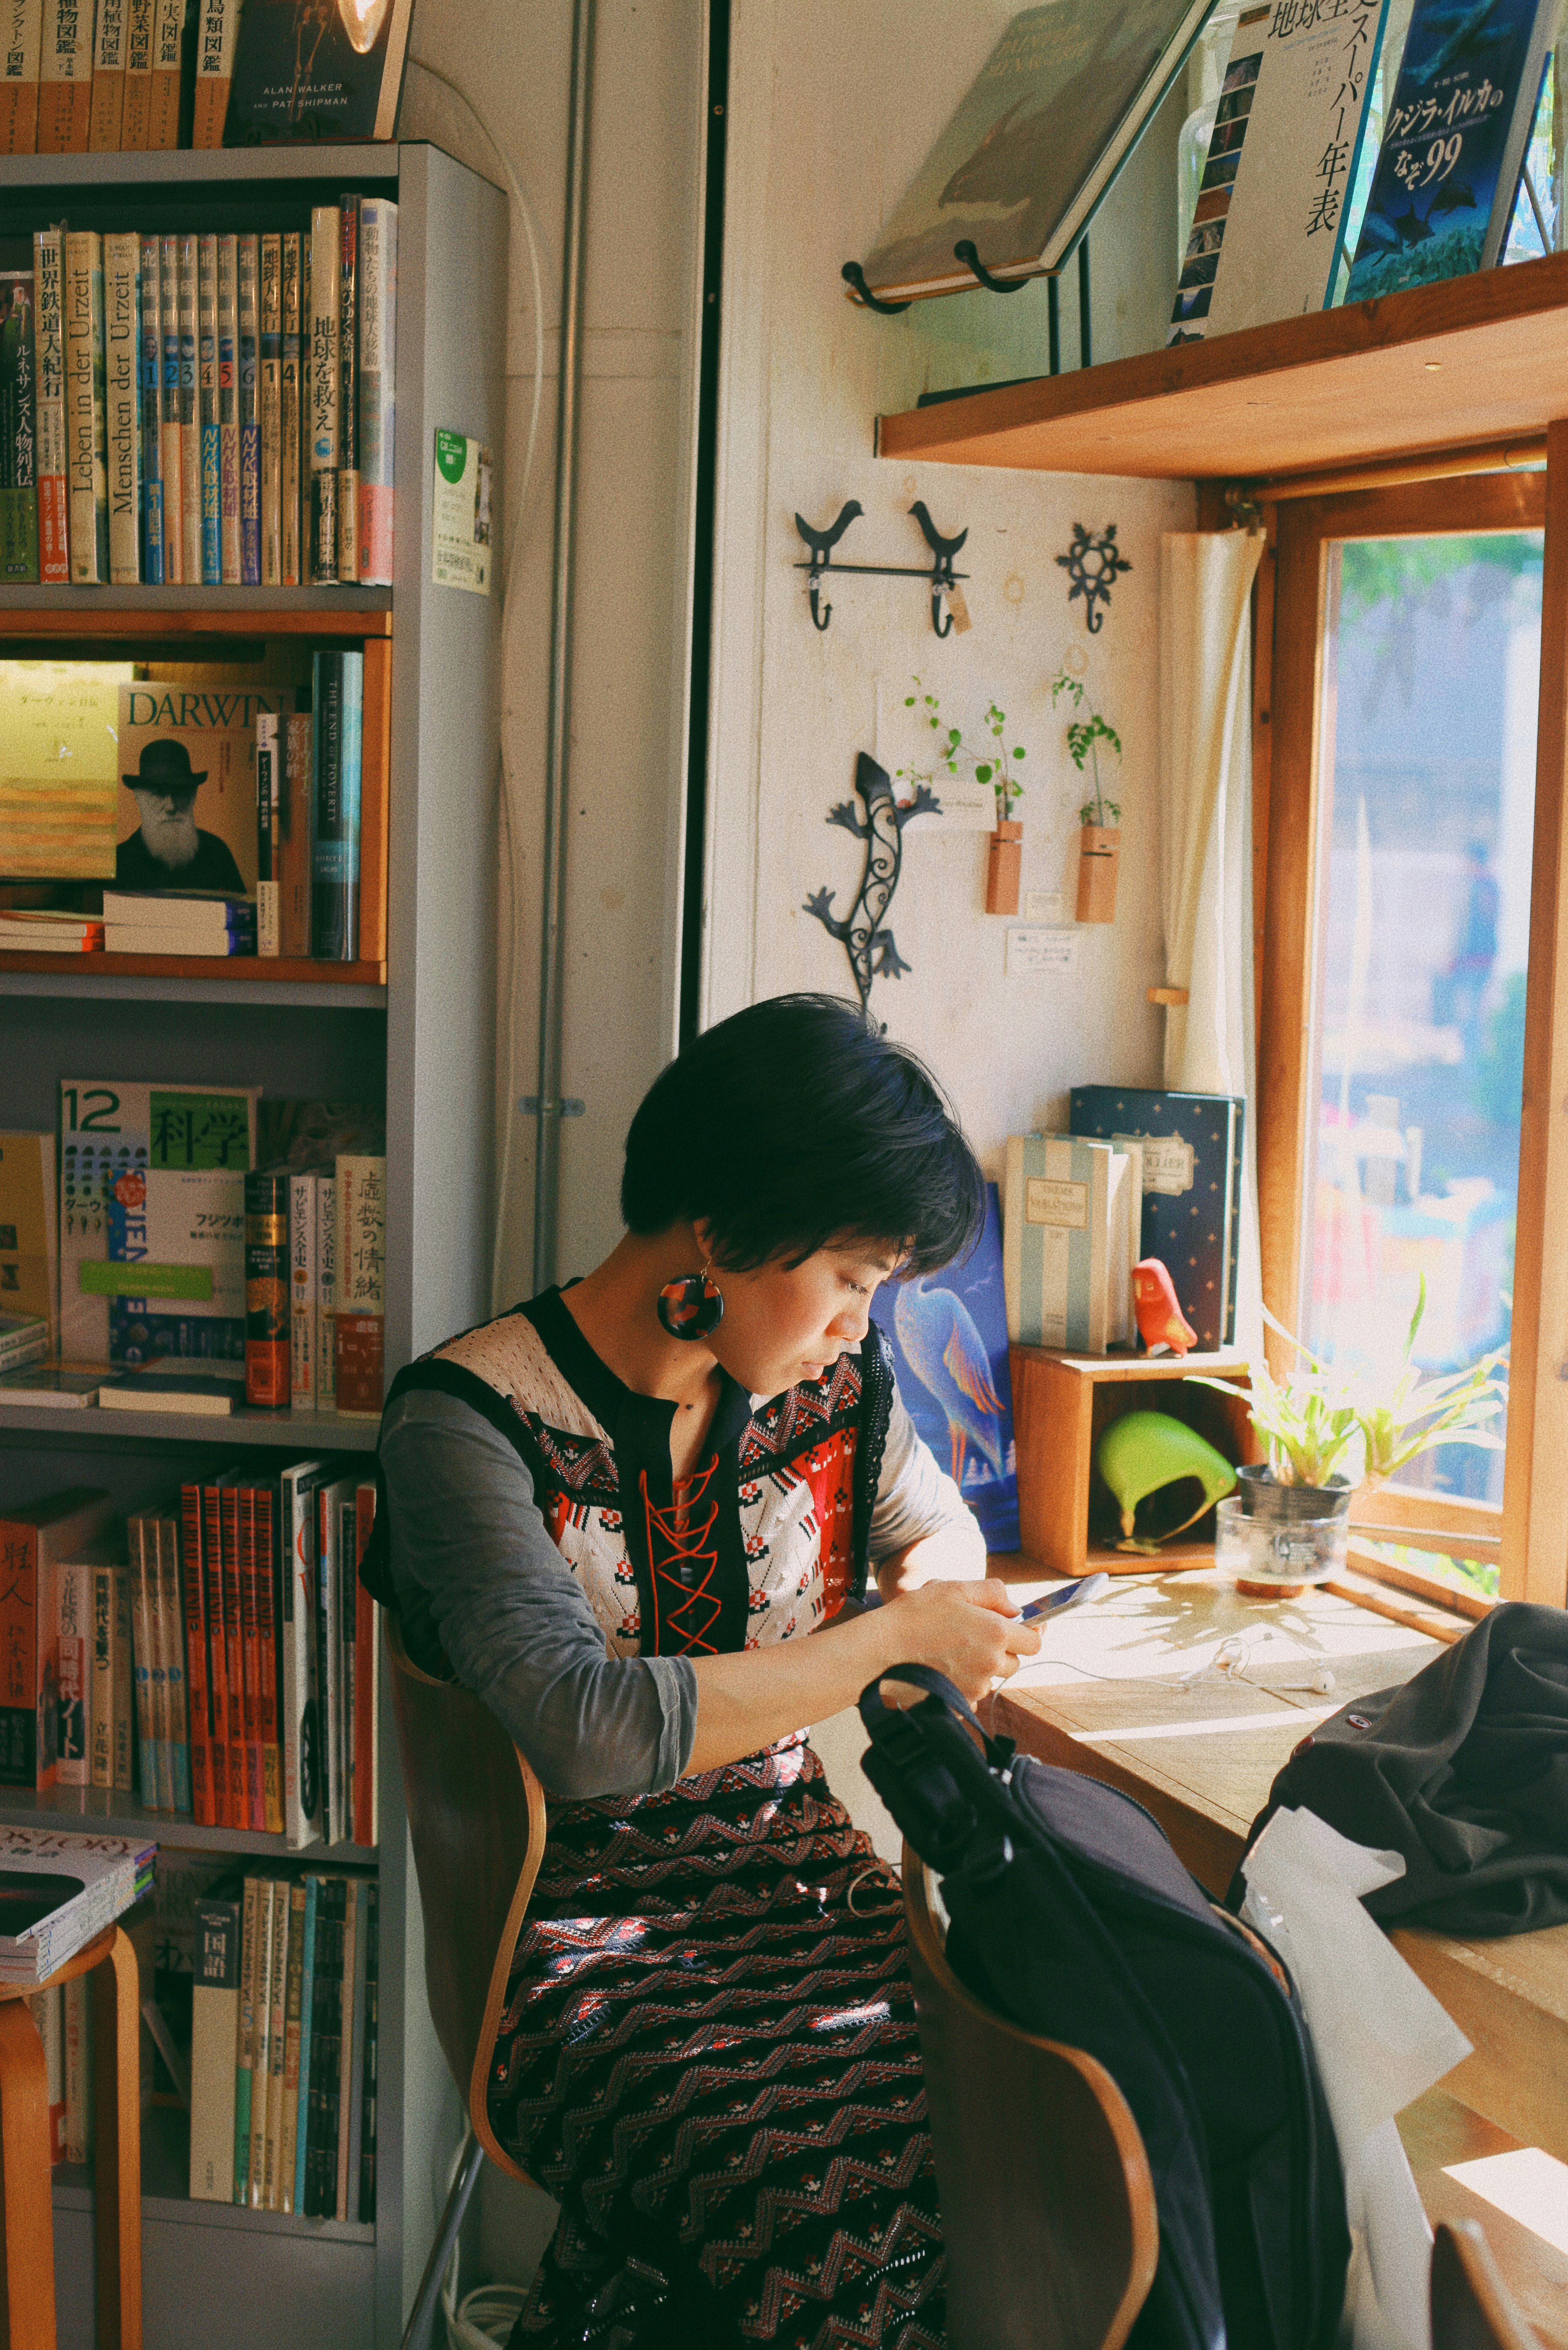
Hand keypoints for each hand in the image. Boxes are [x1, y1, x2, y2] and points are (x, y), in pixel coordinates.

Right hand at [878, 1577, 1040, 1706]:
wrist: (880, 1652)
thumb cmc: (914, 1616)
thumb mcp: (954, 1588)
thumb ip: (992, 1593)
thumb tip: (1016, 1608)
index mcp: (995, 1632)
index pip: (1034, 1641)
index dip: (1028, 1633)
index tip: (1016, 1629)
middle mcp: (991, 1663)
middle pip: (1014, 1662)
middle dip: (1000, 1650)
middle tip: (971, 1637)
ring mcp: (976, 1687)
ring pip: (991, 1679)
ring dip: (980, 1667)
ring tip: (948, 1651)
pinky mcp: (960, 1704)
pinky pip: (972, 1695)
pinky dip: (963, 1684)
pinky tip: (941, 1670)